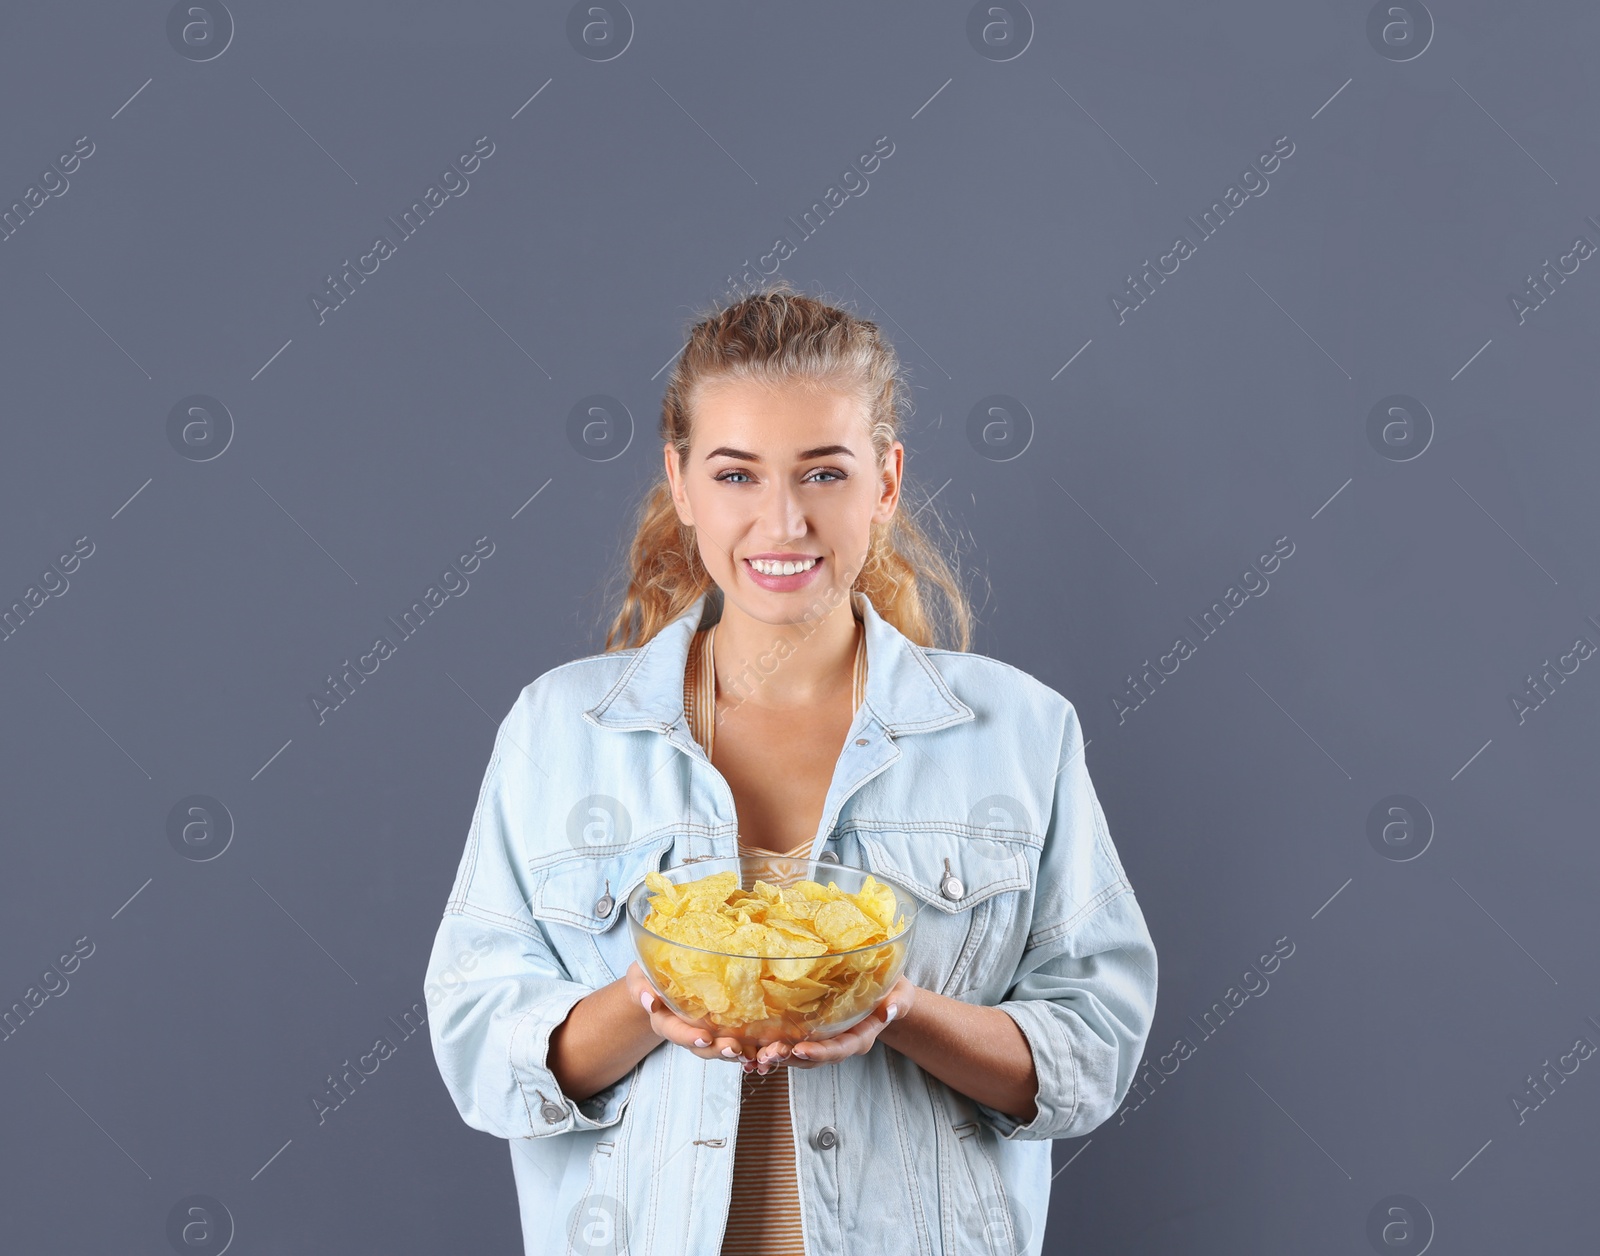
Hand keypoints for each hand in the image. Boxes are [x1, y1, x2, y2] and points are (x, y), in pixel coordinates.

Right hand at [623, 962, 752, 1064]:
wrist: (661, 979)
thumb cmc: (650, 976)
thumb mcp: (640, 977)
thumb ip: (641, 988)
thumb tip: (650, 1000)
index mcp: (665, 1021)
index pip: (675, 1032)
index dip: (689, 1037)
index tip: (704, 1037)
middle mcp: (684, 1031)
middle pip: (700, 1047)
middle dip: (717, 1050)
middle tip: (734, 1048)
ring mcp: (701, 1031)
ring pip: (717, 1048)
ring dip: (733, 1053)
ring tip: (749, 1053)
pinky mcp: (717, 1028)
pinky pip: (730, 1041)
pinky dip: (745, 1049)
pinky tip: (758, 1051)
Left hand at [751, 975, 918, 1073]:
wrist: (885, 993)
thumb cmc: (893, 990)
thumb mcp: (901, 992)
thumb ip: (897, 1001)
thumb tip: (890, 1009)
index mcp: (860, 1037)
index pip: (840, 1049)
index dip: (820, 1052)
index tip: (800, 1050)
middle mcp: (839, 1043)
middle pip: (814, 1058)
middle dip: (790, 1058)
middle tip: (767, 1055)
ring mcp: (824, 1041)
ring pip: (798, 1055)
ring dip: (777, 1056)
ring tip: (755, 1056)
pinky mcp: (811, 1033)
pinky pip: (791, 1045)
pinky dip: (772, 1049)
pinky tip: (751, 1050)